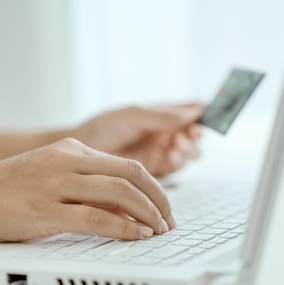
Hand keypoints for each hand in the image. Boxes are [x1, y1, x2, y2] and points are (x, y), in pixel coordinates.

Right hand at [0, 138, 175, 242]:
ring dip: (147, 214)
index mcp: (67, 151)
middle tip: (169, 221)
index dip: (153, 188)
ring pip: (119, 192)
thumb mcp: (44, 179)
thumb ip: (80, 188)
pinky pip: (95, 218)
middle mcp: (64, 161)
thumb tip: (119, 209)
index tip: (163, 208)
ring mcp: (53, 184)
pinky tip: (135, 236)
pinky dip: (122, 228)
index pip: (125, 165)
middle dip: (159, 200)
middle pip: (131, 174)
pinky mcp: (42, 211)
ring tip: (158, 231)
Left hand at [73, 104, 203, 175]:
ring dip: (187, 149)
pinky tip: (170, 156)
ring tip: (176, 145)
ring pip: (187, 154)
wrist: (79, 156)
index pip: (189, 113)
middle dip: (194, 135)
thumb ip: (161, 116)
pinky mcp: (154, 173)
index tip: (204, 112)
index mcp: (160, 116)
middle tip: (189, 133)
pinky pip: (174, 169)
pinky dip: (177, 163)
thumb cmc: (101, 129)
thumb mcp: (131, 116)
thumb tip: (192, 111)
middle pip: (193, 137)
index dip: (200, 113)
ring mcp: (160, 154)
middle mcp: (163, 135)